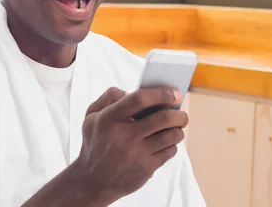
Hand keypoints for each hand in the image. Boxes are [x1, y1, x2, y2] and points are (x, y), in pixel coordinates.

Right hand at [73, 87, 187, 204]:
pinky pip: (170, 151)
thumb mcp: (91, 117)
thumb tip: (130, 91)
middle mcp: (124, 136)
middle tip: (180, 112)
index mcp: (109, 119)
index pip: (139, 100)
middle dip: (178, 113)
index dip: (160, 93)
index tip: (174, 92)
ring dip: (178, 129)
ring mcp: (137, 153)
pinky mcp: (147, 168)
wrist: (93, 180)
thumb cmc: (95, 144)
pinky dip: (172, 144)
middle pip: (163, 118)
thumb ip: (108, 98)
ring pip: (171, 136)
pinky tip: (166, 142)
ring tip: (176, 126)